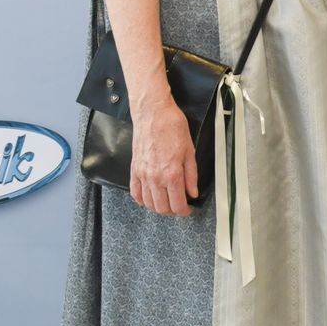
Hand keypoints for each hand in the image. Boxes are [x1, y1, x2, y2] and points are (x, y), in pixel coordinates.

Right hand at [129, 95, 198, 215]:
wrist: (153, 114)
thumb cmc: (172, 127)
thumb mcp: (190, 150)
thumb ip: (191, 175)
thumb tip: (193, 192)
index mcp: (172, 173)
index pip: (177, 204)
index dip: (184, 211)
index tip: (188, 210)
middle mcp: (155, 177)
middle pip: (162, 207)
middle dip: (172, 211)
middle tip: (179, 207)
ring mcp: (142, 174)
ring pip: (148, 203)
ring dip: (158, 208)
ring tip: (167, 203)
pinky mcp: (134, 169)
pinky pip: (135, 192)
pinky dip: (141, 200)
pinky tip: (148, 199)